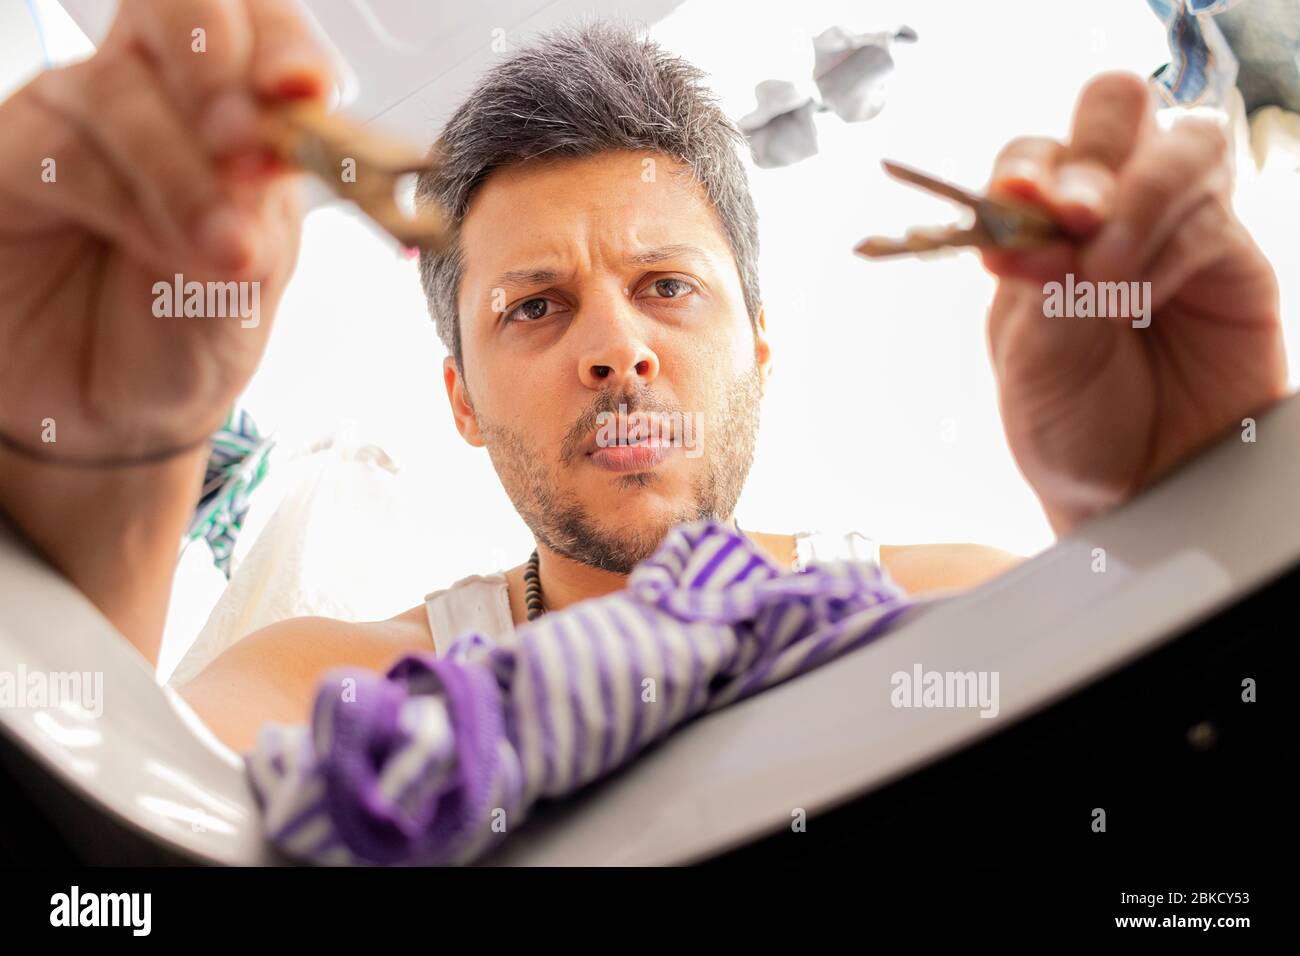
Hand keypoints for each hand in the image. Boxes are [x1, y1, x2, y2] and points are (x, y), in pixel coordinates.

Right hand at [0, 0, 332, 460]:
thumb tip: (263, 147)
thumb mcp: (256, 274)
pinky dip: (131, 206)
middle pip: (178, 13)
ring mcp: (74, 118)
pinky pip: (66, 155)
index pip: (254, 25)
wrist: (119, 410)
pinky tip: (166, 256)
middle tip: (248, 146)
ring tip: (224, 253)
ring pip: (123, 93)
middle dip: (220, 69)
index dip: (282, 42)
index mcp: (229, 106)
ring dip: (185, 176)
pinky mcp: (11, 162)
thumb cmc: (190, 330)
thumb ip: (261, 206)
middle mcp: (150, 93)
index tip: (307, 91)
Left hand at [981, 72, 1288, 535]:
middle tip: (1074, 213)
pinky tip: (1144, 298)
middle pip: (1113, 109)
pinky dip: (1173, 247)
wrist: (1132, 490)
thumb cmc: (1069, 426)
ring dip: (1139, 197)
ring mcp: (1172, 227)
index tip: (1020, 201)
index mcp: (1036, 230)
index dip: (1028, 165)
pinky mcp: (1228, 257)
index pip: (1034, 152)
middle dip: (1092, 153)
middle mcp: (1105, 213)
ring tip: (1107, 272)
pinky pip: (1213, 214)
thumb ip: (1043, 285)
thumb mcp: (1033, 362)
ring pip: (1180, 144)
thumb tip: (1040, 213)